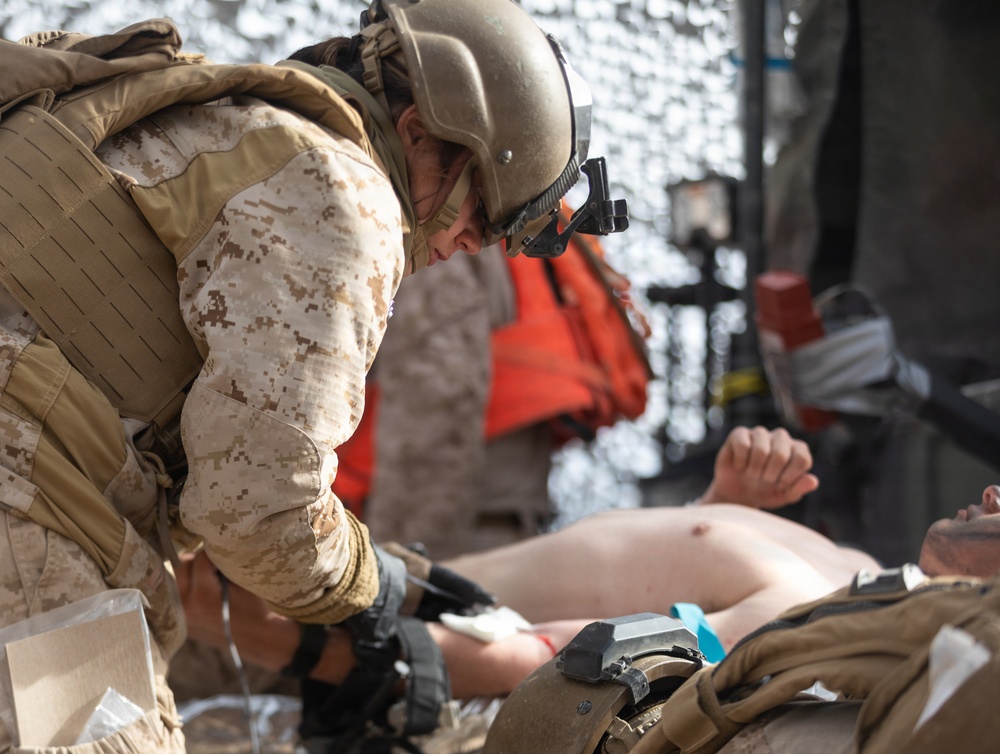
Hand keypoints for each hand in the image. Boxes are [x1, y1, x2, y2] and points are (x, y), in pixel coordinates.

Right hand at [698, 426, 818, 508]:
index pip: (802, 458)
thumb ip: (798, 489)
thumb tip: (813, 481)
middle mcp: (781, 438)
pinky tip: (739, 465)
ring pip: (761, 450)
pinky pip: (742, 445)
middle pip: (781, 454)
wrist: (737, 493)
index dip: (790, 476)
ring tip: (751, 474)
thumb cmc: (765, 492)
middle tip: (764, 480)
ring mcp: (760, 434)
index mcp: (797, 450)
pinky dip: (740, 462)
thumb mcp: (783, 496)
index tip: (781, 485)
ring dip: (754, 469)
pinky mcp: (740, 434)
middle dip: (770, 474)